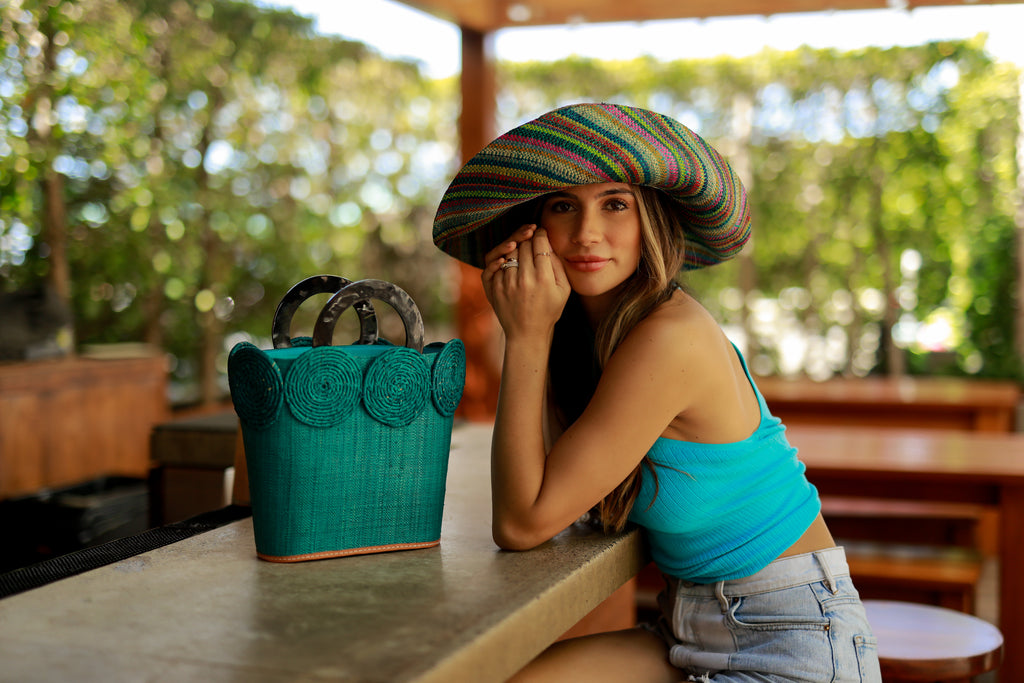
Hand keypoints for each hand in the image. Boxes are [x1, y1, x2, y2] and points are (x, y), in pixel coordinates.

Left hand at [481, 225, 569, 340]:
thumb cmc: (549, 311)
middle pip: (523, 245)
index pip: (539, 244)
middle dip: (528, 237)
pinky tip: (507, 258)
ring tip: (520, 245)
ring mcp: (506, 283)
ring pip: (508, 251)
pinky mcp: (494, 287)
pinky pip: (493, 263)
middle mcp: (523, 279)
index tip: (541, 232)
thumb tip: (548, 244)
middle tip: (531, 236)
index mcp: (543, 278)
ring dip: (514, 245)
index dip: (540, 234)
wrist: (527, 333)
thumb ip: (558, 265)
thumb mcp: (564, 290)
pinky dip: (500, 257)